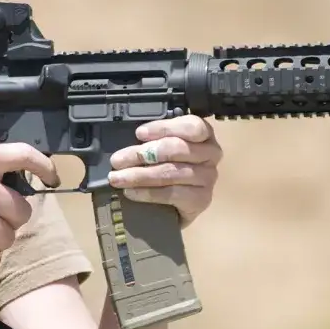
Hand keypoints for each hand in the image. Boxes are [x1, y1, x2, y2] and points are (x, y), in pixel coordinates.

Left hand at [107, 116, 221, 227]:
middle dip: (141, 154)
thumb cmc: (169, 166)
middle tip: (117, 160)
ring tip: (118, 178)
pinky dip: (147, 193)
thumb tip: (129, 140)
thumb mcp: (162, 147)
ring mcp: (208, 177)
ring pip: (171, 172)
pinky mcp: (202, 199)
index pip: (191, 126)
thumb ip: (153, 139)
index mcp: (204, 133)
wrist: (178, 203)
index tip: (139, 134)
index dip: (164, 128)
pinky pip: (172, 194)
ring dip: (139, 175)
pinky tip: (131, 192)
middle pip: (177, 149)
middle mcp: (211, 153)